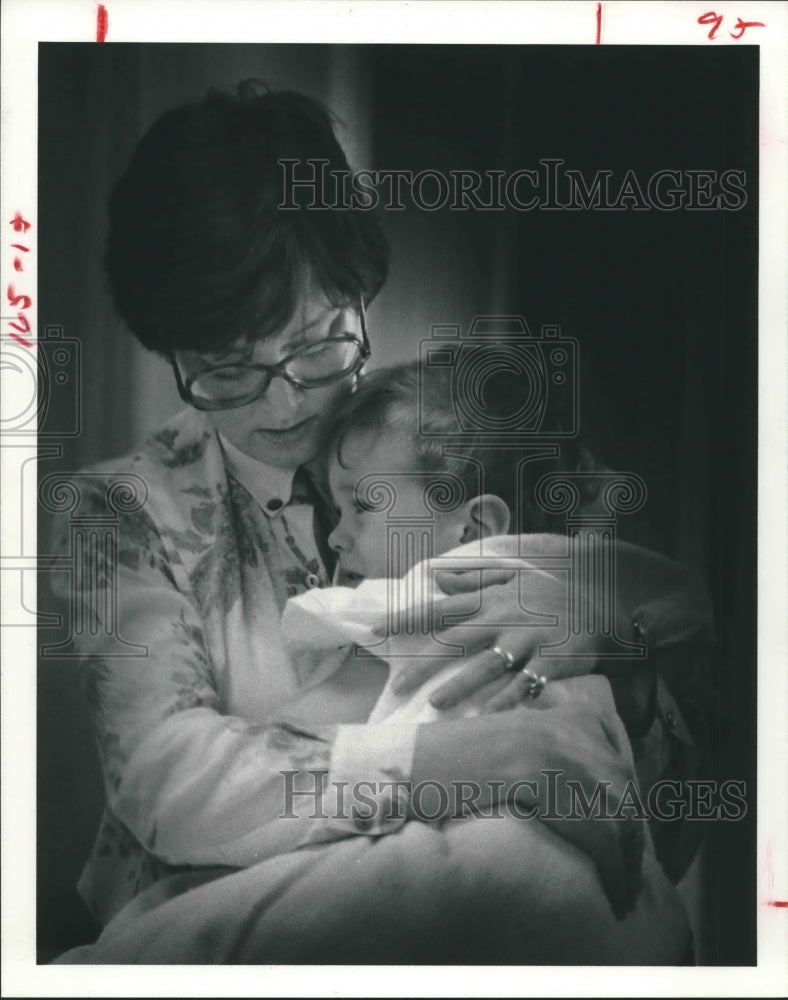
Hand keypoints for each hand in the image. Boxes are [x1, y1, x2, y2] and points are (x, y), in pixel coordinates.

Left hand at [380, 564, 625, 709]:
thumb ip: (473, 579)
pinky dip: (508, 701)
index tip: (376, 630)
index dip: (406, 618)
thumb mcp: (512, 577)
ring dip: (462, 686)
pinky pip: (526, 684)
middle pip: (457, 642)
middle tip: (397, 685)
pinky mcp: (551, 661)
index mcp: (490, 599)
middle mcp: (504, 618)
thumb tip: (437, 578)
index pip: (439, 609)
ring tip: (435, 704)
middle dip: (425, 663)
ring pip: (488, 666)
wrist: (603, 606)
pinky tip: (489, 717)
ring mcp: (528, 640)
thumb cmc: (551, 595)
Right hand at [411, 676, 644, 918]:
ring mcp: (553, 750)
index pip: (619, 765)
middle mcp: (565, 728)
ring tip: (625, 892)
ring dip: (628, 860)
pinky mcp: (540, 778)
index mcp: (564, 715)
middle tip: (632, 876)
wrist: (417, 761)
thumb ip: (557, 756)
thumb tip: (592, 799)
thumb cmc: (458, 763)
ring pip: (617, 813)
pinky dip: (611, 866)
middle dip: (634, 836)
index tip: (632, 844)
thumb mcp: (519, 745)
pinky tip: (612, 888)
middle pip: (623, 788)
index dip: (632, 808)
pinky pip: (595, 830)